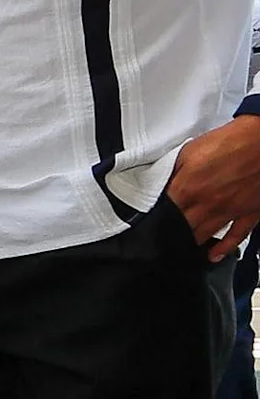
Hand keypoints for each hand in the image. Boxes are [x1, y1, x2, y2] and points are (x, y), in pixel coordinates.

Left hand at [163, 115, 259, 259]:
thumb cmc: (229, 142)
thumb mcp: (188, 152)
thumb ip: (172, 171)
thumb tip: (159, 184)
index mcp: (188, 189)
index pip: (165, 214)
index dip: (155, 221)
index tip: (149, 228)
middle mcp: (208, 205)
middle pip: (183, 229)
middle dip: (172, 235)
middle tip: (162, 242)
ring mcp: (230, 211)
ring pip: (205, 236)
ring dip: (192, 243)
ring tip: (180, 250)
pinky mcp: (250, 213)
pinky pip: (236, 237)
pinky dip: (223, 249)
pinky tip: (214, 256)